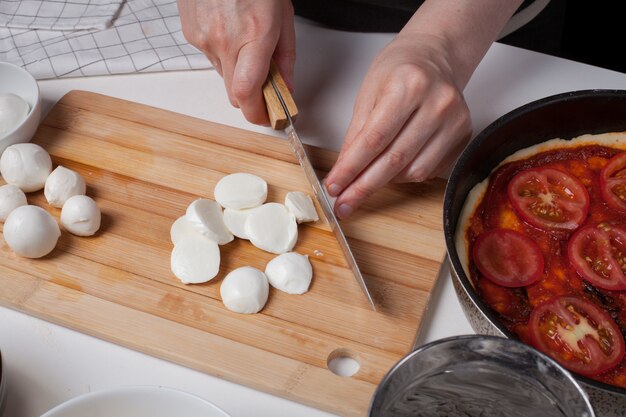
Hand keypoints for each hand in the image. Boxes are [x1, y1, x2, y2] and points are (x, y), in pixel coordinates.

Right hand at [177, 0, 295, 124]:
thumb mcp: (283, 18)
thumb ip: (286, 59)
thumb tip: (287, 89)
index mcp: (254, 34)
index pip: (247, 92)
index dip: (256, 114)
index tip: (267, 118)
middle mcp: (224, 40)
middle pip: (235, 92)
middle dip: (252, 96)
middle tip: (266, 86)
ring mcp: (203, 38)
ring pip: (223, 76)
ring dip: (237, 71)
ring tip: (247, 44)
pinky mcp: (191, 34)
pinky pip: (210, 58)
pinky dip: (223, 54)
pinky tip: (230, 32)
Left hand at [324, 32, 471, 218]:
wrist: (434, 56)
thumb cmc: (399, 70)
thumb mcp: (368, 93)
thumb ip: (356, 135)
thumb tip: (344, 172)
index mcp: (409, 85)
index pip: (375, 139)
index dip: (352, 168)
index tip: (335, 187)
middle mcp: (437, 103)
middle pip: (395, 160)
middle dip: (364, 186)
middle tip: (345, 204)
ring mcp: (455, 120)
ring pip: (414, 170)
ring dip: (385, 181)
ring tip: (369, 177)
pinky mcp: (464, 135)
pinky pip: (429, 169)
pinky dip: (406, 174)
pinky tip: (395, 165)